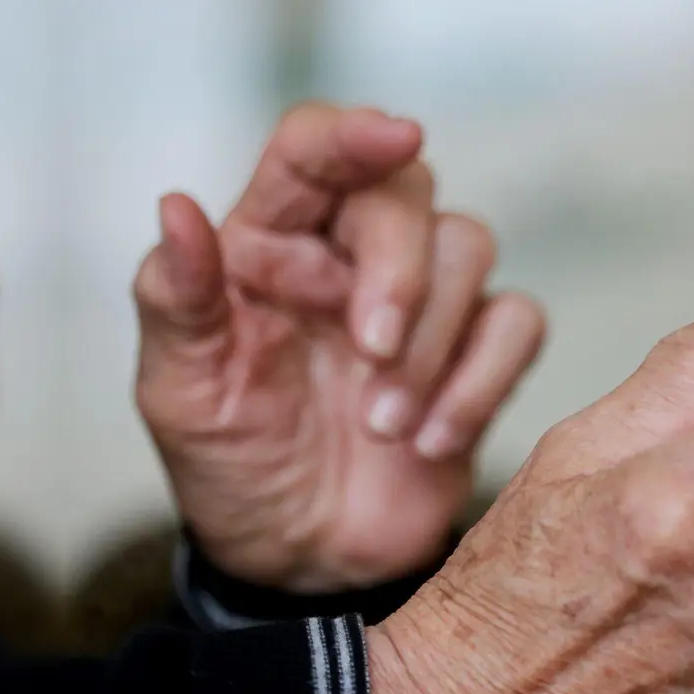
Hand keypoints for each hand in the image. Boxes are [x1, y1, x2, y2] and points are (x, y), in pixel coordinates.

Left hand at [132, 105, 544, 590]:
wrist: (301, 561)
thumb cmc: (234, 466)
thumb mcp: (181, 393)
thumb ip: (177, 299)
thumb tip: (176, 207)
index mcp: (269, 243)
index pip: (311, 151)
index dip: (353, 133)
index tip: (395, 135)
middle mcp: (350, 256)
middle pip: (407, 193)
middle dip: (401, 270)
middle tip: (371, 352)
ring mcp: (423, 303)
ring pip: (470, 248)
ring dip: (434, 344)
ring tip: (384, 427)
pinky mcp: (478, 354)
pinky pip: (516, 324)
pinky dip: (483, 382)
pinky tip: (431, 441)